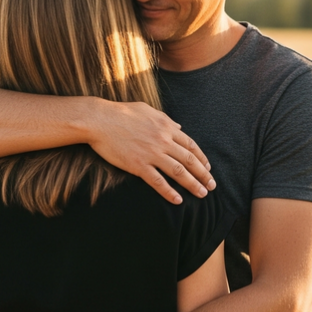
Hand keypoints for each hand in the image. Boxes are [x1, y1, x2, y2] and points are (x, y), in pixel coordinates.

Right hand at [87, 100, 214, 203]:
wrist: (100, 120)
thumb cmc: (121, 113)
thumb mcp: (148, 110)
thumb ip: (166, 119)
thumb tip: (179, 127)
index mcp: (166, 127)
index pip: (191, 145)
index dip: (201, 158)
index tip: (208, 168)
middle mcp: (163, 141)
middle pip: (189, 161)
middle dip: (203, 175)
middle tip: (211, 186)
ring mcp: (152, 154)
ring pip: (179, 172)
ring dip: (193, 185)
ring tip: (202, 194)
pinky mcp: (138, 165)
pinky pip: (158, 182)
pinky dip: (170, 192)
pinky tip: (178, 201)